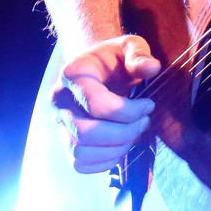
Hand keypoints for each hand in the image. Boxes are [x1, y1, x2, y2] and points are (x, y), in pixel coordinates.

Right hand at [52, 35, 161, 173]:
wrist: (96, 69)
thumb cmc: (114, 58)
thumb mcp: (129, 46)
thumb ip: (139, 54)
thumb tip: (152, 68)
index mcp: (72, 74)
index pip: (96, 104)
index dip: (128, 111)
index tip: (149, 105)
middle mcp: (59, 100)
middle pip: (85, 133)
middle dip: (123, 134)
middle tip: (144, 123)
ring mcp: (59, 123)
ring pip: (80, 151)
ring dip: (115, 150)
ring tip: (134, 135)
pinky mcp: (65, 140)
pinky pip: (79, 164)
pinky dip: (104, 162)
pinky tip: (121, 146)